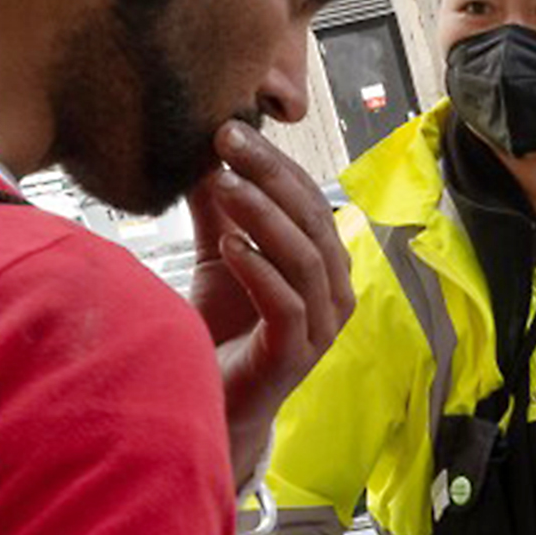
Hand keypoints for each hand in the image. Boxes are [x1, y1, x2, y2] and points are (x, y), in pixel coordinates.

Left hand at [187, 122, 353, 485]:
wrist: (208, 404)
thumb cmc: (221, 330)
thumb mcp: (218, 256)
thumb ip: (217, 208)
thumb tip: (202, 151)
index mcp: (324, 265)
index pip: (310, 200)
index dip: (275, 163)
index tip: (231, 130)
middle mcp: (333, 294)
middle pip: (313, 220)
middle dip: (270, 175)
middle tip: (227, 141)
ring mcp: (320, 329)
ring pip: (305, 258)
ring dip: (263, 215)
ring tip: (222, 185)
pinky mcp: (295, 358)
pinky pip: (288, 306)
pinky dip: (259, 269)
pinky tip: (227, 244)